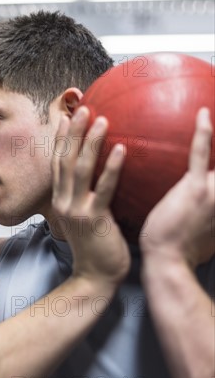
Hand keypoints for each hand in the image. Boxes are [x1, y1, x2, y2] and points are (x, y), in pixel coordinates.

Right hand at [51, 106, 129, 286]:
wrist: (93, 276)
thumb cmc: (93, 247)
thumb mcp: (82, 219)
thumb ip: (84, 198)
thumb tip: (95, 180)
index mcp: (60, 200)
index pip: (58, 164)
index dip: (61, 139)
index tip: (66, 117)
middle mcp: (64, 202)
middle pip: (66, 160)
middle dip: (74, 132)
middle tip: (83, 108)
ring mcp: (76, 210)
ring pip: (80, 169)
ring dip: (91, 142)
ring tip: (101, 120)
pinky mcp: (93, 219)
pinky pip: (104, 188)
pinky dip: (111, 168)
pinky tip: (120, 149)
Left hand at [140, 108, 214, 267]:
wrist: (168, 263)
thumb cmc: (182, 252)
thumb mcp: (208, 238)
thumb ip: (211, 220)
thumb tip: (206, 218)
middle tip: (214, 153)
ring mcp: (214, 191)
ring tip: (213, 114)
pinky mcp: (195, 188)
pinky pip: (200, 154)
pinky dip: (203, 133)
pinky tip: (203, 114)